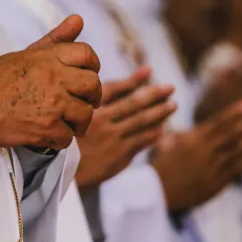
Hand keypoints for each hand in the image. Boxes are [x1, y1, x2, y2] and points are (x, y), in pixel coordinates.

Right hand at [0, 15, 101, 149]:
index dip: (93, 65)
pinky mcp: (47, 128)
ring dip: (78, 122)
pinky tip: (50, 135)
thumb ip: (54, 40)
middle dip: (92, 96)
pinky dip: (60, 139)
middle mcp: (54, 78)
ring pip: (85, 114)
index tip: (87, 75)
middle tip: (85, 103)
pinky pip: (68, 137)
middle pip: (93, 85)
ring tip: (68, 123)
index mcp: (48, 58)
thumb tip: (78, 19)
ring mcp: (53, 104)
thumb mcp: (24, 55)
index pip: (87, 54)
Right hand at [75, 67, 176, 189]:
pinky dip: (154, 132)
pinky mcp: (120, 156)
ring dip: (160, 112)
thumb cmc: (76, 137)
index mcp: (88, 109)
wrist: (67, 171)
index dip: (133, 79)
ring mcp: (112, 139)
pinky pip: (143, 140)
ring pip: (142, 121)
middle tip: (170, 87)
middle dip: (154, 94)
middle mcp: (100, 122)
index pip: (115, 88)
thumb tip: (138, 75)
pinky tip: (162, 127)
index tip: (149, 70)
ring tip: (173, 105)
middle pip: (133, 103)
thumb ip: (108, 95)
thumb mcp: (83, 113)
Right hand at [152, 101, 241, 210]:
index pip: (216, 124)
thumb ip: (187, 134)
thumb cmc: (162, 164)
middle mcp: (202, 153)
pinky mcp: (215, 183)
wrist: (155, 191)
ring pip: (235, 152)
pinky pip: (235, 170)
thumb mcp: (170, 143)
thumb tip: (198, 127)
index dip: (233, 114)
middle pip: (228, 136)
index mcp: (191, 141)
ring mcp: (210, 169)